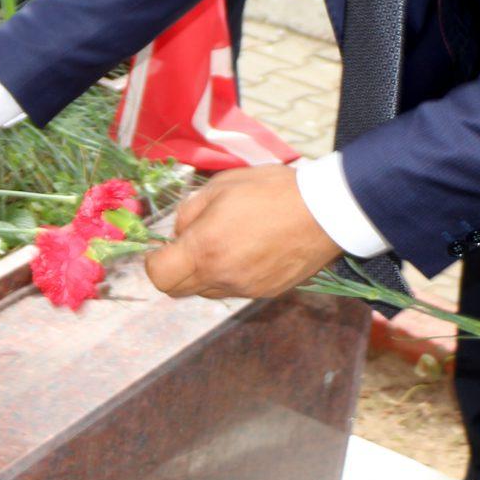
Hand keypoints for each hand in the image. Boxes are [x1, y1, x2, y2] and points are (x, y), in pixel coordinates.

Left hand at [143, 165, 342, 299]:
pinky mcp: (266, 293)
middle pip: (179, 290)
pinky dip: (230, 275)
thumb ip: (189, 213)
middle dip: (176, 269)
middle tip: (191, 243)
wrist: (325, 211)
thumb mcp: (220, 186)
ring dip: (204, 273)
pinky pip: (234, 290)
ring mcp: (246, 289)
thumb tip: (179, 235)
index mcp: (206, 249)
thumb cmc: (270, 191)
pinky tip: (247, 249)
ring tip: (224, 241)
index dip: (154, 261)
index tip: (163, 247)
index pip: (159, 276)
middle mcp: (223, 277)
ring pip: (207, 291)